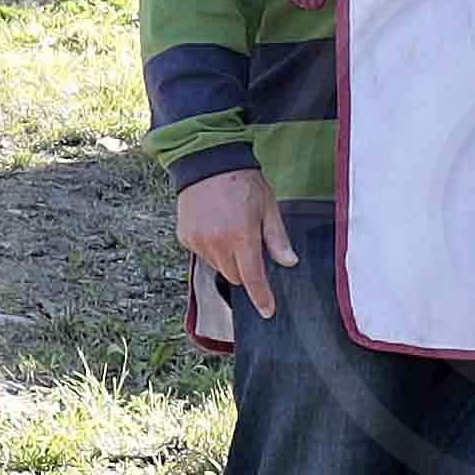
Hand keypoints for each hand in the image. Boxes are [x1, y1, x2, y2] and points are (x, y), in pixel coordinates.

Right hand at [173, 170, 298, 321]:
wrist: (208, 162)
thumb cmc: (243, 182)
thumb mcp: (268, 207)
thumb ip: (277, 238)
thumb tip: (289, 263)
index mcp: (242, 236)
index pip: (252, 278)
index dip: (261, 297)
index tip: (267, 311)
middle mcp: (217, 243)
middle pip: (235, 276)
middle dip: (245, 270)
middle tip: (250, 246)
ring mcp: (198, 241)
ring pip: (218, 267)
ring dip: (228, 260)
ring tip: (232, 231)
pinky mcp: (185, 237)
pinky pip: (203, 255)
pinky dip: (212, 249)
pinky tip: (216, 227)